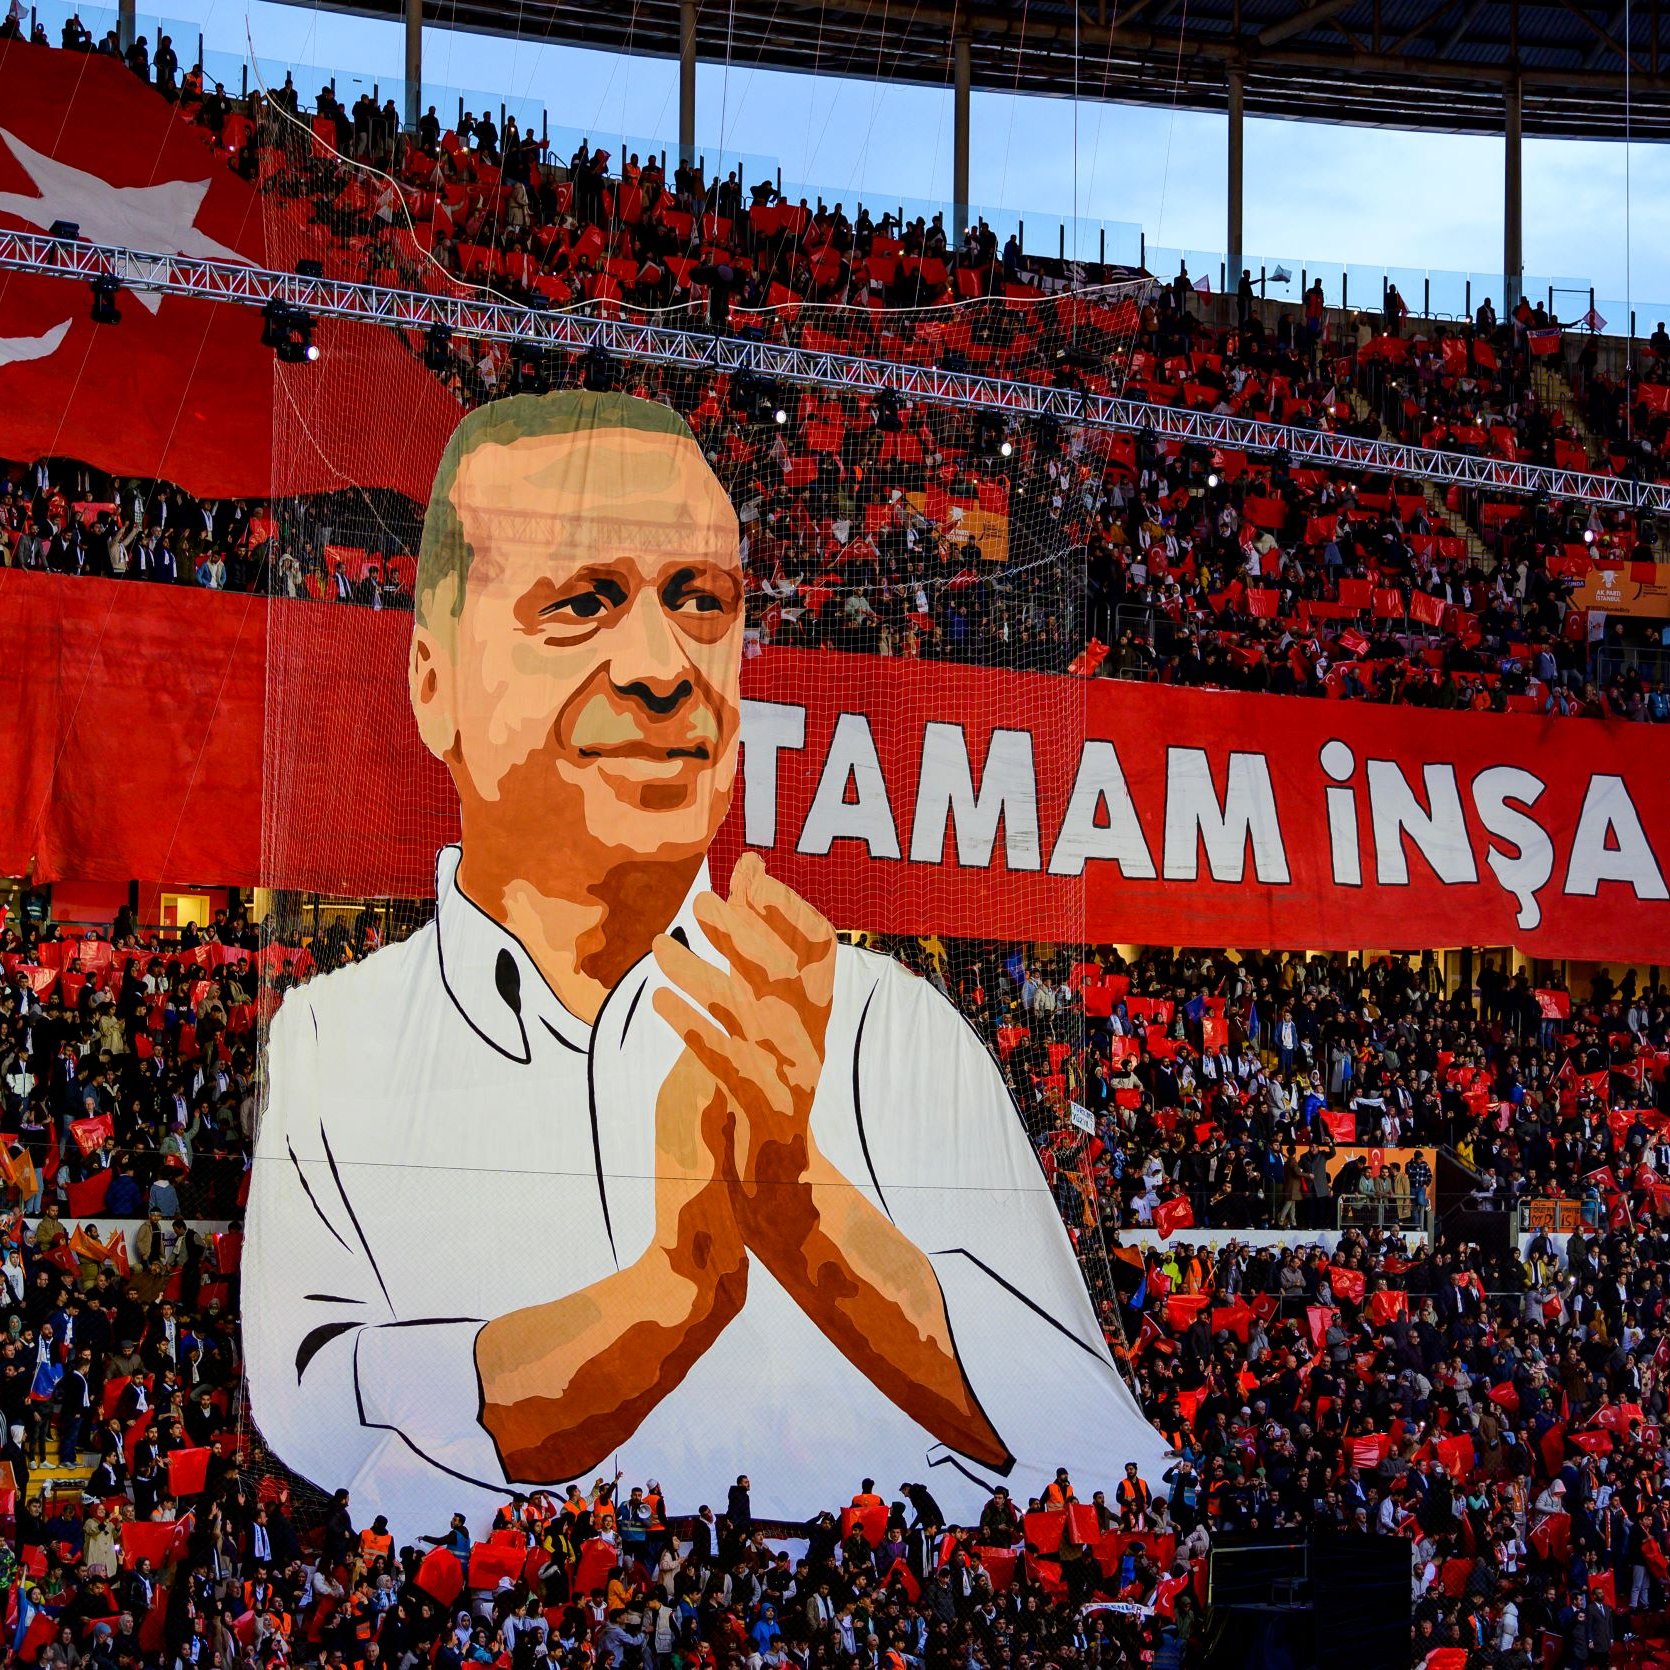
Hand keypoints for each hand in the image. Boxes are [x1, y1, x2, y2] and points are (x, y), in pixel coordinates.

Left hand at [651, 852, 835, 1227]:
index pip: (818, 946)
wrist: (779, 1190)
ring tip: (660, 947)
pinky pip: (726, 1062)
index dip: (786, 906)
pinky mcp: (759, 1107)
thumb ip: (752, 962)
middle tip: (701, 900)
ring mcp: (785, 1073)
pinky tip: (663, 1004)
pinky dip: (695, 1030)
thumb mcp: (762, 1026)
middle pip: (781, 971)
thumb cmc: (761, 1099)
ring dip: (703, 973)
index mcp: (812, 1016)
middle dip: (743, 929)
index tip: (751, 873)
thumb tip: (741, 883)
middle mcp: (806, 1038)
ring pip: (747, 1011)